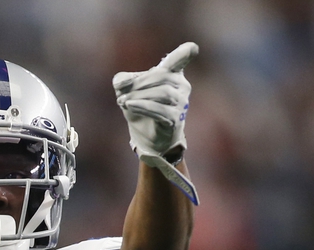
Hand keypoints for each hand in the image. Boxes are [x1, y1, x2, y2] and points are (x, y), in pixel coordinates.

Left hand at [113, 42, 199, 203]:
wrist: (146, 137)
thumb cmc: (140, 108)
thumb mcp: (127, 91)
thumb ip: (122, 81)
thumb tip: (121, 82)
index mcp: (172, 73)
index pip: (181, 59)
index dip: (185, 53)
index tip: (192, 48)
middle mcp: (181, 86)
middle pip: (162, 76)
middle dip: (139, 83)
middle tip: (121, 93)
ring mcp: (181, 103)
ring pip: (162, 93)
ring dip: (139, 96)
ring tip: (122, 102)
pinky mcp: (176, 119)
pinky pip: (161, 110)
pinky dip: (143, 106)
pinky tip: (129, 105)